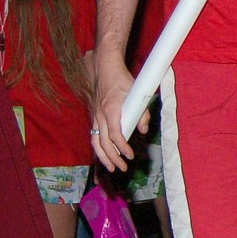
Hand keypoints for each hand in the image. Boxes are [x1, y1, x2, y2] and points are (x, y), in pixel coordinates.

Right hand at [91, 53, 146, 171]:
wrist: (105, 69)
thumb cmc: (122, 80)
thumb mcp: (137, 93)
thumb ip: (142, 112)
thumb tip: (143, 130)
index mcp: (111, 109)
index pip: (115, 134)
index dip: (122, 147)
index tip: (130, 155)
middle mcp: (100, 115)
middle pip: (103, 143)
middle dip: (113, 158)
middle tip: (122, 168)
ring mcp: (95, 116)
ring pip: (95, 142)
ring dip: (103, 157)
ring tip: (112, 168)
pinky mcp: (94, 117)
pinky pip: (94, 136)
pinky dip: (98, 148)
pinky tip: (105, 155)